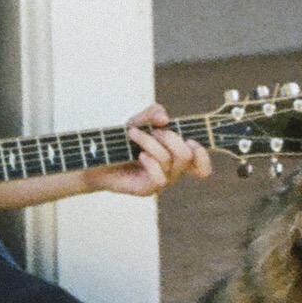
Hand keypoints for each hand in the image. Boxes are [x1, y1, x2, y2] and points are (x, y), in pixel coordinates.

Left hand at [87, 103, 211, 197]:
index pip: (202, 167)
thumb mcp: (138, 120)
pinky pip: (159, 177)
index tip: (191, 141)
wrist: (98, 157)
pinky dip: (149, 161)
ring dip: (149, 141)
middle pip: (187, 155)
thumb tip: (165, 118)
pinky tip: (138, 155)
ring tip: (133, 134)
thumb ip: (152, 113)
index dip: (203, 155)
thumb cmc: (122, 141)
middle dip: (169, 136)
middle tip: (152, 131)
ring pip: (168, 159)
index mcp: (176, 157)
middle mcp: (172, 172)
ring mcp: (160, 181)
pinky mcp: (147, 189)